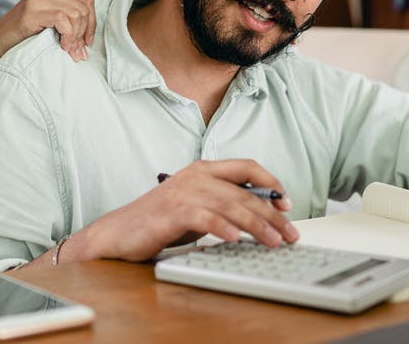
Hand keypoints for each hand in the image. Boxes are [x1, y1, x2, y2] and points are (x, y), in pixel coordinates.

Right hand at [0, 0, 95, 61]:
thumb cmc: (24, 36)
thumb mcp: (51, 22)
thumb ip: (69, 19)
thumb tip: (91, 37)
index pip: (86, 0)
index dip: (91, 23)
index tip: (87, 42)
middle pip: (83, 7)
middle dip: (84, 32)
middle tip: (78, 51)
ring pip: (75, 13)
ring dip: (76, 36)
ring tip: (70, 51)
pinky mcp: (32, 9)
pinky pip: (63, 19)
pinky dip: (68, 36)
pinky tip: (62, 46)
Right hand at [71, 160, 299, 262]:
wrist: (118, 234)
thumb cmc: (160, 221)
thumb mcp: (198, 207)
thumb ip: (224, 204)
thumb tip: (263, 215)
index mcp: (203, 170)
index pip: (247, 166)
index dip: (272, 183)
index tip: (287, 204)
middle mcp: (195, 176)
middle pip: (245, 192)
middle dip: (272, 215)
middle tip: (290, 233)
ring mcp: (183, 192)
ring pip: (231, 205)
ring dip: (257, 225)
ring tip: (274, 241)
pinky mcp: (172, 211)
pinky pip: (204, 218)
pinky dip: (223, 228)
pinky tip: (235, 239)